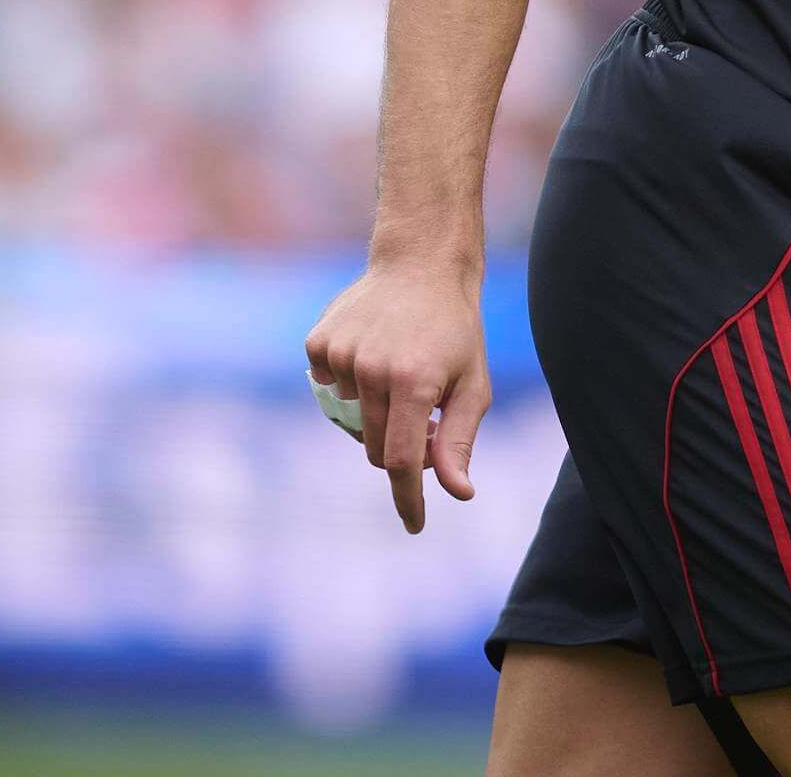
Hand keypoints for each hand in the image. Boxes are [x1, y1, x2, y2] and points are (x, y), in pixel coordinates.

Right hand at [303, 257, 489, 533]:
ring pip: (352, 421)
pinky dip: (350, 385)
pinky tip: (374, 352)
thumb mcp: (473, 383)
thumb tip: (457, 492)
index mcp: (413, 381)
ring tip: (402, 371)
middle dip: (401, 446)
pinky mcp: (317, 344)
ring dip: (376, 414)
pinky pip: (330, 390)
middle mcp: (370, 370)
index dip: (408, 498)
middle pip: (377, 447)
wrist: (421, 264)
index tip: (415, 525)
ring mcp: (339, 356)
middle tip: (426, 412)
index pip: (404, 461)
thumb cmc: (456, 330)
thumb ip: (459, 440)